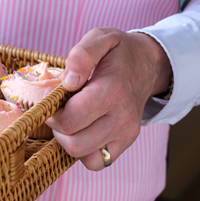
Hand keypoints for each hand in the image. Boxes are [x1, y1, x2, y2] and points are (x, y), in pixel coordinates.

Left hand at [47, 28, 171, 170]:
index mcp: (111, 91)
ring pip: (84, 156)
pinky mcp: (126, 142)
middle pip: (75, 143)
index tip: (50, 100)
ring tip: (70, 121)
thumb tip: (70, 81)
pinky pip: (98, 162)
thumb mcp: (101, 38)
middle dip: (58, 129)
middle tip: (58, 111)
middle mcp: (121, 117)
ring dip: (68, 141)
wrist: (148, 64)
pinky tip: (82, 132)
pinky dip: (84, 152)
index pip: (70, 119)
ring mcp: (125, 133)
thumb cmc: (119, 52)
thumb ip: (83, 54)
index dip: (51, 113)